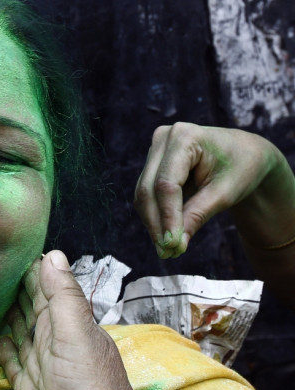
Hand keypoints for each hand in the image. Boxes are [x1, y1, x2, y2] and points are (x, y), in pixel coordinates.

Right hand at [0, 250, 153, 389]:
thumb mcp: (77, 335)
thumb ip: (63, 297)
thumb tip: (52, 253)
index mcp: (66, 322)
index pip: (44, 285)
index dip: (26, 265)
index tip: (2, 244)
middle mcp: (52, 339)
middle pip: (28, 305)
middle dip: (10, 286)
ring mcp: (40, 364)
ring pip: (18, 330)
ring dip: (4, 313)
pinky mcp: (28, 389)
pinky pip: (11, 363)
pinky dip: (3, 349)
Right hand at [134, 122, 291, 257]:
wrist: (245, 153)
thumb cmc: (242, 167)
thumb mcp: (226, 192)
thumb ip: (198, 214)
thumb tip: (175, 243)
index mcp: (185, 137)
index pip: (166, 183)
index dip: (167, 216)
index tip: (172, 244)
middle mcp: (164, 138)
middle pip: (148, 188)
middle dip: (156, 223)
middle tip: (166, 252)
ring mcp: (156, 149)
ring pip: (143, 193)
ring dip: (153, 222)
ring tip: (168, 248)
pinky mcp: (153, 162)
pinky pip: (147, 192)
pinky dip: (156, 214)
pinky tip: (166, 233)